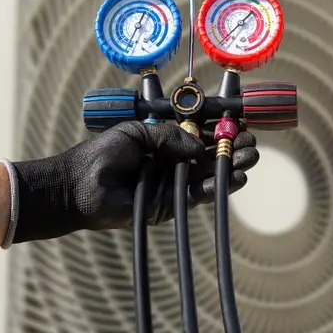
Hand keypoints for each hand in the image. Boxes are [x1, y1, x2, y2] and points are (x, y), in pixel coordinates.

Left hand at [10, 120, 259, 241]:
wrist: (80, 184)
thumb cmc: (102, 154)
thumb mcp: (139, 132)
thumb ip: (170, 136)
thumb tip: (200, 146)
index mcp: (163, 144)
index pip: (198, 137)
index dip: (219, 133)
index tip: (239, 126)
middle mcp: (171, 164)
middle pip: (209, 158)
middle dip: (231, 150)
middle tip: (252, 144)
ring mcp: (171, 186)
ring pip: (208, 177)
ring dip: (230, 168)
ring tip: (250, 158)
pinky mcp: (169, 206)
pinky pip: (197, 196)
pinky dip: (217, 188)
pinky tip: (235, 178)